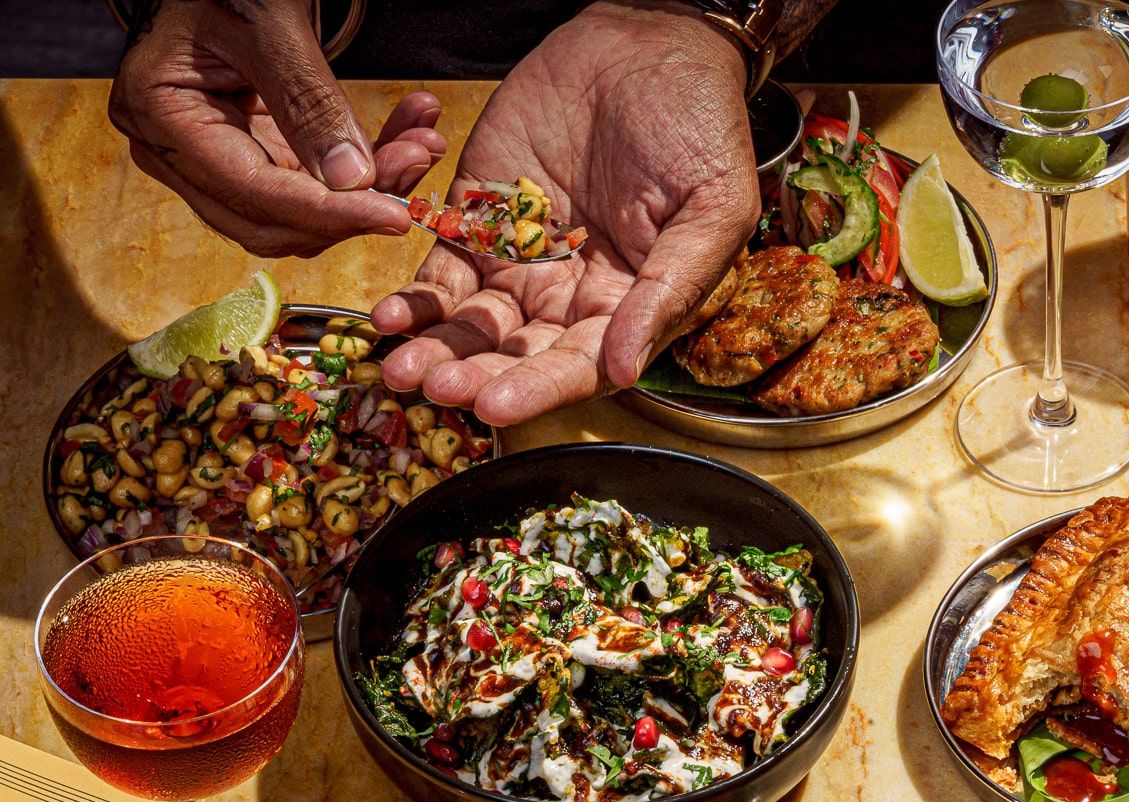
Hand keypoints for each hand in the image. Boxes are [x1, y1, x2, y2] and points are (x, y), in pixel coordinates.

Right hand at [109, 0, 445, 257]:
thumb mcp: (268, 24)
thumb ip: (307, 101)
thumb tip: (351, 181)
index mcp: (160, 114)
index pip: (251, 192)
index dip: (327, 213)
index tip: (394, 216)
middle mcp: (175, 148)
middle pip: (272, 219)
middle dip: (352, 206)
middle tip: (414, 166)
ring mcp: (213, 155)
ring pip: (301, 210)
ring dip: (369, 188)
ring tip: (420, 145)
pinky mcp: (252, 151)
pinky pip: (314, 183)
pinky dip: (365, 167)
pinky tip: (408, 138)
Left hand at [371, 2, 758, 426]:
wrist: (650, 43)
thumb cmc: (699, 126)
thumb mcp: (713, 211)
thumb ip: (670, 291)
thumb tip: (623, 371)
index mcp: (630, 306)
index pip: (579, 367)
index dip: (538, 389)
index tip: (496, 406)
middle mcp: (571, 295)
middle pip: (515, 355)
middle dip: (474, 376)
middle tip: (434, 386)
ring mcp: (520, 258)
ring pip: (470, 324)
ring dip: (435, 349)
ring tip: (399, 364)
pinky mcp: (478, 215)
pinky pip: (439, 269)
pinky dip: (414, 297)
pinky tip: (390, 315)